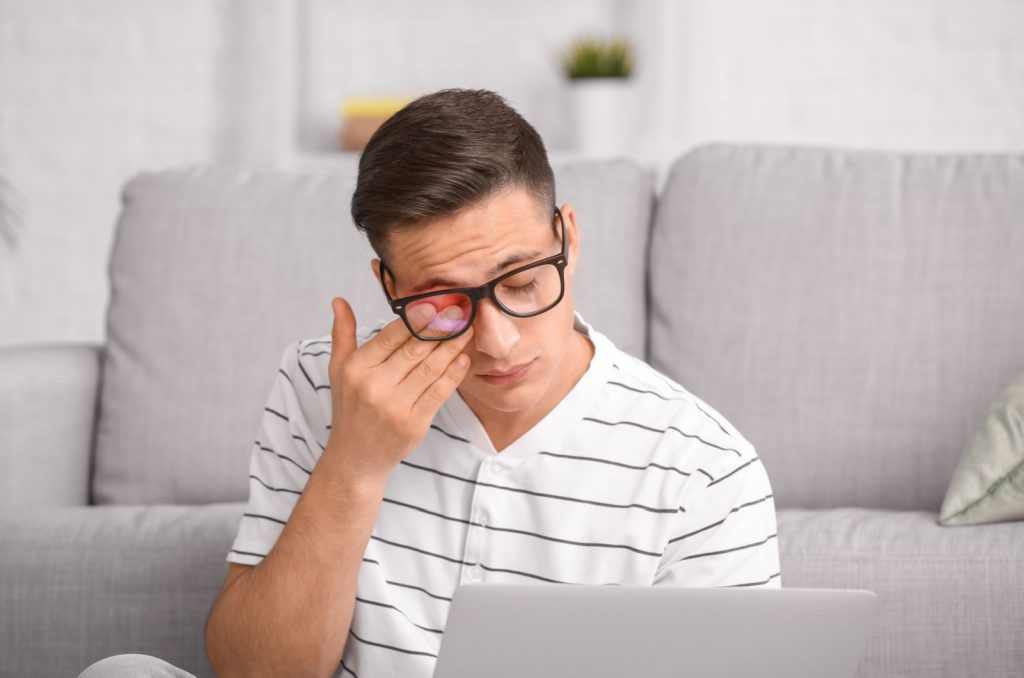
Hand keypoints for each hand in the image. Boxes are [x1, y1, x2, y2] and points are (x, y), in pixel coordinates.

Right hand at [324, 297, 473, 481]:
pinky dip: (454, 374)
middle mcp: (375, 386)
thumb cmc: (349, 407)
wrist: (357, 457)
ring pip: (430, 368)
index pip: (390, 336)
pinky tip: (463, 358)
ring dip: (452, 347)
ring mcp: (396, 406)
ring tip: (466, 330)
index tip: (434, 303)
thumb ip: (343, 334)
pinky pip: (439, 392)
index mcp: (357, 369)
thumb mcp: (339, 370)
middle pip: (414, 350)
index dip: (415, 319)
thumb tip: (339, 301)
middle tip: (460, 311)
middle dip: (440, 328)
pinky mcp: (415, 423)